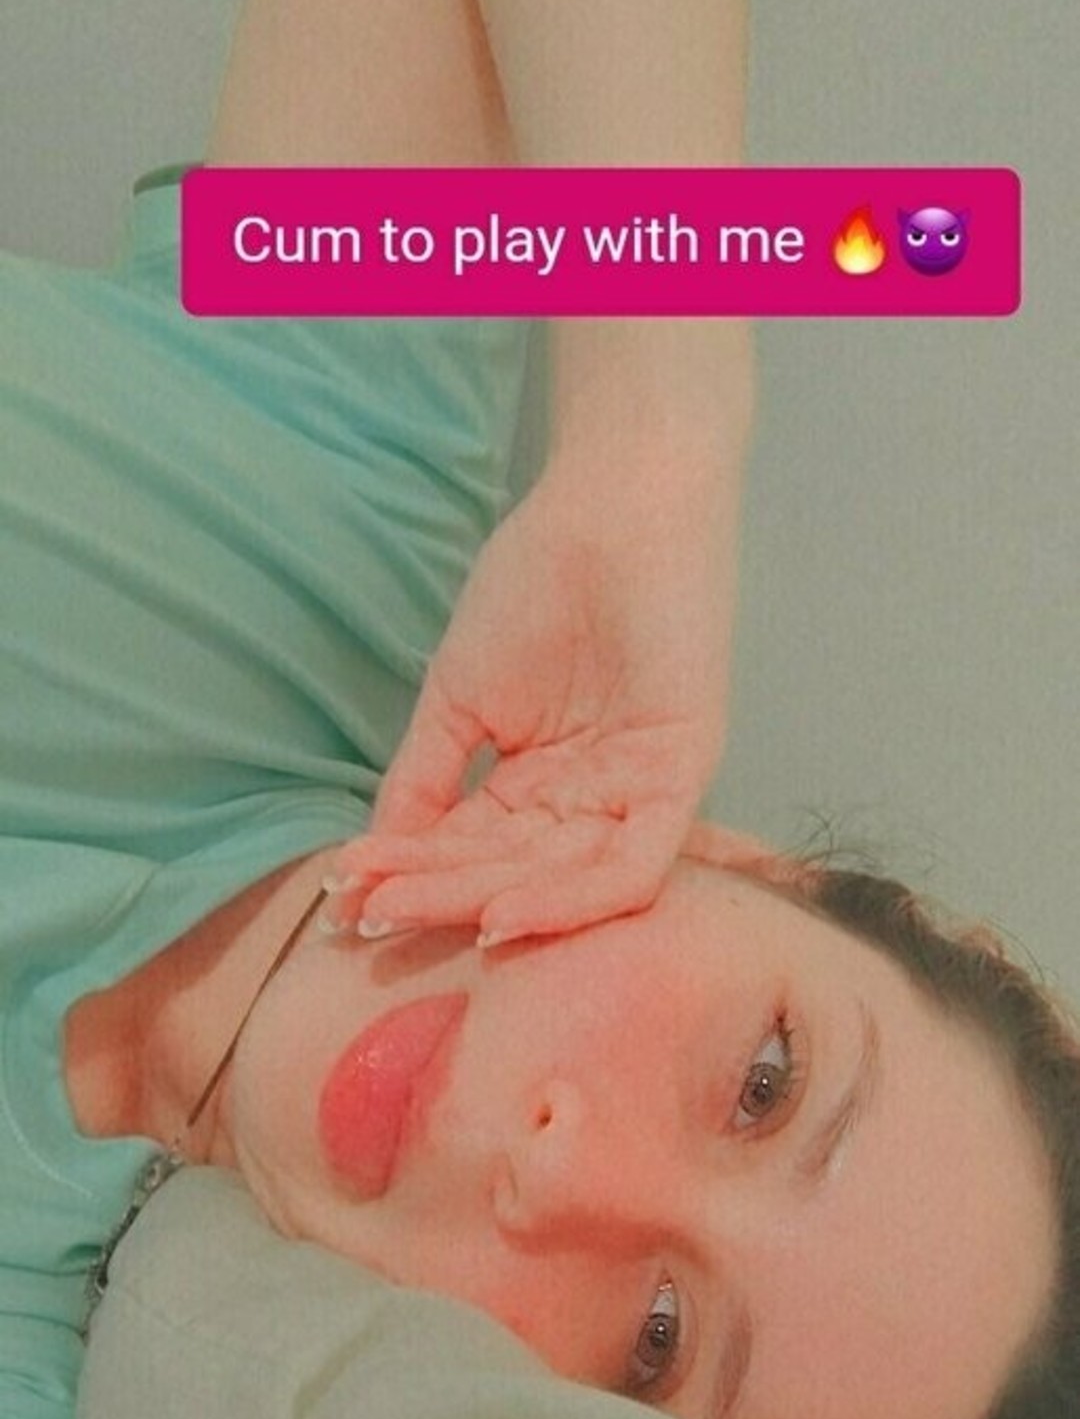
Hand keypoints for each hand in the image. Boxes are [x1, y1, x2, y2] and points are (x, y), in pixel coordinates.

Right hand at [326, 451, 736, 945]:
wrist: (613, 502)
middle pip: (510, 875)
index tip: (341, 896)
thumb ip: (421, 779)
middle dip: (434, 897)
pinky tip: (499, 912)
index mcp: (543, 789)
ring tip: (410, 913)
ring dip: (483, 904)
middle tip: (368, 916)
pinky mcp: (681, 778)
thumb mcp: (460, 695)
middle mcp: (592, 805)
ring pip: (561, 882)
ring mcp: (639, 794)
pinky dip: (569, 901)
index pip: (471, 851)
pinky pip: (631, 869)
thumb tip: (371, 858)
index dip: (408, 875)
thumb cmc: (541, 581)